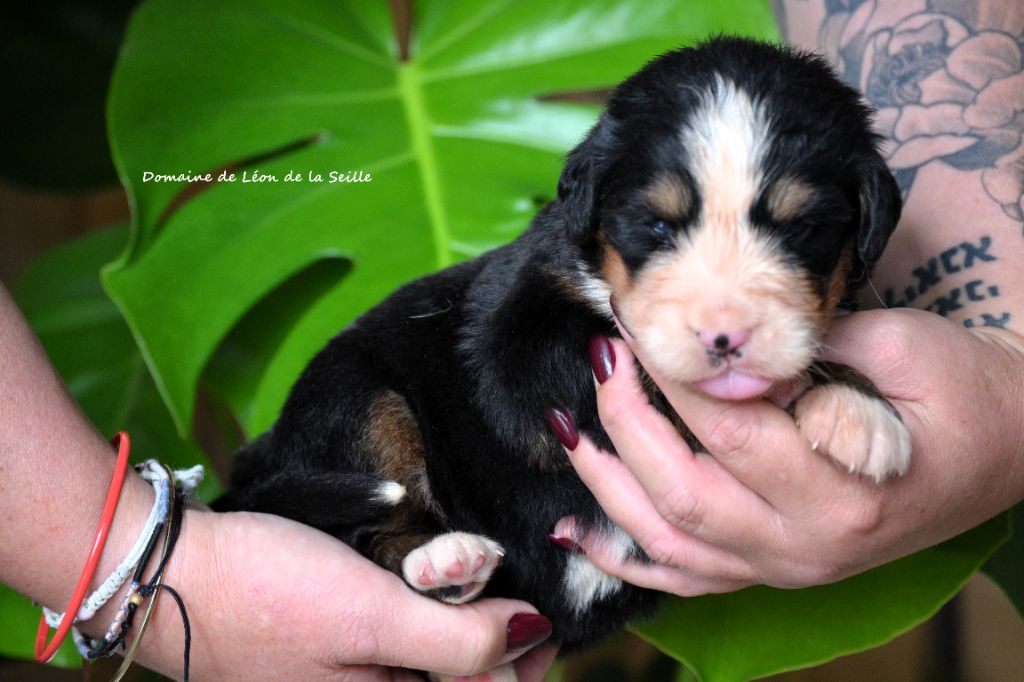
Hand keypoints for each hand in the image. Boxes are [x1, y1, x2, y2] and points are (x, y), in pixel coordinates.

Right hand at [119, 509, 556, 680]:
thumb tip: (534, 635)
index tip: (547, 610)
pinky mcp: (328, 646)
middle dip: (496, 638)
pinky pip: (397, 640)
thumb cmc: (265, 594)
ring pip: (430, 659)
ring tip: (479, 577)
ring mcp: (345, 675)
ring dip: (462, 622)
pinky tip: (432, 578)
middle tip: (511, 584)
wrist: (166, 571)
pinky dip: (424, 611)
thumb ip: (456, 641)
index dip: (527, 663)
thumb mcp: (370, 618)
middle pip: (459, 680)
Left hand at [558, 309, 1023, 593]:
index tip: (637, 326)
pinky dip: (624, 557)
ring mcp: (786, 568)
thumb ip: (812, 347)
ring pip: (670, 544)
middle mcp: (807, 545)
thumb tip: (722, 344)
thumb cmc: (964, 393)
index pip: (730, 430)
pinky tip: (575, 530)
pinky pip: (684, 579)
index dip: (672, 377)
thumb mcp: (904, 347)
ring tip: (566, 428)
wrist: (1010, 448)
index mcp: (845, 490)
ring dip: (606, 486)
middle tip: (602, 358)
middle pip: (683, 492)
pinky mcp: (773, 571)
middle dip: (625, 423)